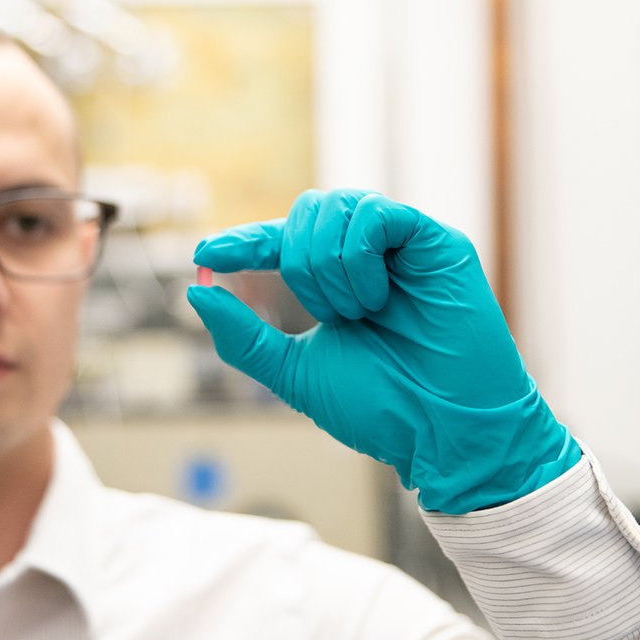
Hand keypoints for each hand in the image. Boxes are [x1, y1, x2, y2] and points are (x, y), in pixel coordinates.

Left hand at [187, 189, 580, 513]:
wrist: (443, 432)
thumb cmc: (381, 408)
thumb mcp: (295, 372)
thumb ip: (244, 336)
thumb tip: (197, 292)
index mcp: (338, 284)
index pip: (283, 242)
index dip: (244, 242)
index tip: (205, 254)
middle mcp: (370, 258)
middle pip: (308, 211)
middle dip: (297, 260)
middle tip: (327, 313)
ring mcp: (403, 247)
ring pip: (337, 207)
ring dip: (328, 265)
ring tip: (358, 313)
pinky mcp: (435, 241)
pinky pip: (376, 213)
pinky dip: (359, 256)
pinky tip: (378, 297)